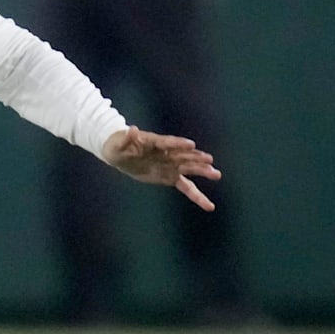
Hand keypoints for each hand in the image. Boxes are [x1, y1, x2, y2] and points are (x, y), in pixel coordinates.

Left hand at [100, 126, 221, 210]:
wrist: (121, 155)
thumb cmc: (118, 146)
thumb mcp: (118, 143)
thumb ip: (126, 138)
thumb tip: (131, 129)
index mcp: (154, 143)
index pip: (168, 143)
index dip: (178, 144)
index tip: (191, 145)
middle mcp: (166, 154)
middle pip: (183, 155)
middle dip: (196, 158)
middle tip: (210, 160)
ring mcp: (170, 165)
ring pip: (188, 169)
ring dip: (201, 171)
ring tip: (216, 174)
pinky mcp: (170, 177)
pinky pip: (186, 187)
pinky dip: (196, 195)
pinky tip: (208, 204)